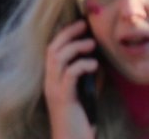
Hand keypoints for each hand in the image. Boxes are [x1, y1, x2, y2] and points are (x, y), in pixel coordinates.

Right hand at [42, 20, 97, 138]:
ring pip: (58, 58)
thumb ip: (90, 80)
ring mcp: (54, 90)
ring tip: (91, 44)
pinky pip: (70, 75)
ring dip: (75, 47)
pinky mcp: (63, 99)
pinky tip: (94, 65)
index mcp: (52, 81)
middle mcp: (49, 83)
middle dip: (67, 34)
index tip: (79, 26)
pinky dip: (82, 65)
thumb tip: (99, 64)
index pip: (52, 50)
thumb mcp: (86, 96)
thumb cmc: (80, 124)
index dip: (64, 35)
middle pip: (52, 49)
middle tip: (83, 25)